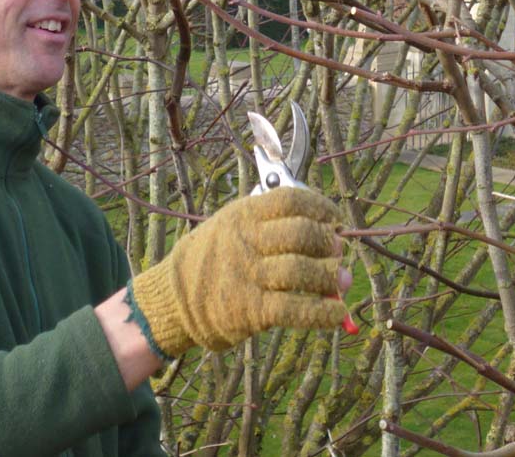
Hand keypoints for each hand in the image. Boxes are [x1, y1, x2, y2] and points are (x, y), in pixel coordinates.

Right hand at [125, 187, 350, 358]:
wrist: (174, 297)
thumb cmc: (214, 260)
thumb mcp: (233, 227)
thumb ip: (272, 226)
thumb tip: (328, 236)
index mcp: (242, 215)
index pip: (290, 200)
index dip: (320, 207)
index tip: (334, 218)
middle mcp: (245, 241)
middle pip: (300, 233)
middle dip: (328, 242)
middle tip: (337, 250)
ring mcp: (247, 275)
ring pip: (300, 270)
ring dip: (331, 276)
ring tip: (341, 280)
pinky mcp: (249, 309)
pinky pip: (294, 308)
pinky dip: (322, 312)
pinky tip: (335, 313)